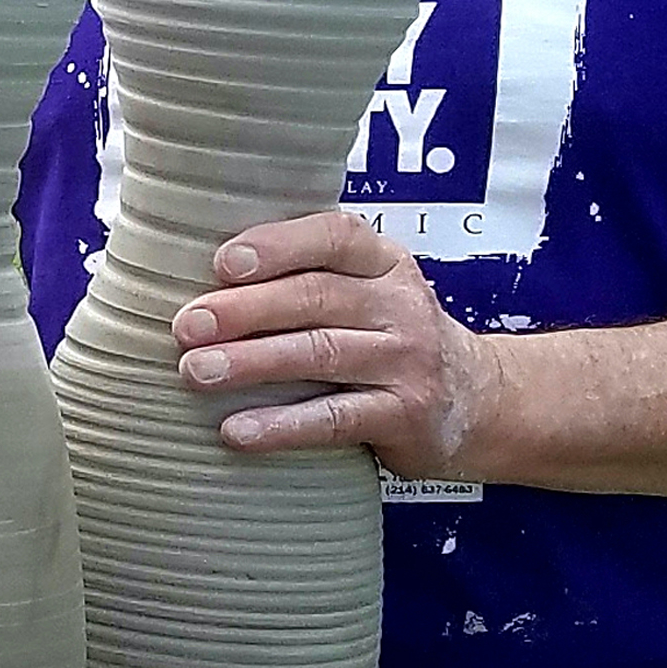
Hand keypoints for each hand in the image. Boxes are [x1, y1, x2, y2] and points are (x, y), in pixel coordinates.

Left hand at [171, 207, 498, 475]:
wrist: (480, 401)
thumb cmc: (394, 336)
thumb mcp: (370, 290)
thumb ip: (311, 275)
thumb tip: (205, 278)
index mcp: (384, 261)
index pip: (332, 237)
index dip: (276, 246)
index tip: (221, 263)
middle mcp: (399, 305)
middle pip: (314, 298)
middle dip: (244, 310)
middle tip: (186, 326)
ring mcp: (407, 361)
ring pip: (320, 354)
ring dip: (251, 363)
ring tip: (196, 372)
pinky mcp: (405, 416)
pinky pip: (335, 418)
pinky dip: (282, 425)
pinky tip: (237, 430)